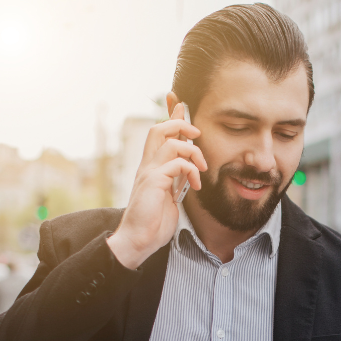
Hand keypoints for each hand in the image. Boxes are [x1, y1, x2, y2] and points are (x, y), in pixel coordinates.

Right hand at [107, 102, 206, 268]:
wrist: (138, 241)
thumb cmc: (153, 222)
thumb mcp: (170, 196)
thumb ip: (177, 180)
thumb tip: (189, 170)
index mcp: (151, 167)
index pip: (160, 133)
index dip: (170, 115)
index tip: (178, 100)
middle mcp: (147, 166)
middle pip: (159, 129)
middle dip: (180, 123)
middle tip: (197, 134)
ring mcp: (149, 173)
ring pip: (169, 141)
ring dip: (192, 151)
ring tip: (201, 168)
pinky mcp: (153, 182)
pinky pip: (176, 164)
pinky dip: (191, 170)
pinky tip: (195, 186)